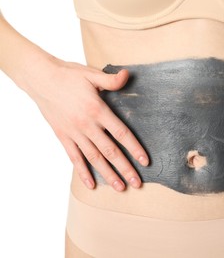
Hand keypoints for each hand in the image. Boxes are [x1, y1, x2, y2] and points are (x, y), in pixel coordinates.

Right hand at [28, 58, 148, 190]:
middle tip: (137, 183)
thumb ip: (111, 80)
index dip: (135, 148)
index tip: (145, 162)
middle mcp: (87, 125)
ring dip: (108, 174)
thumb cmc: (68, 75)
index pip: (121, 134)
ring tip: (120, 188)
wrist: (40, 78)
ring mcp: (74, 133)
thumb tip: (127, 75)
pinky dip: (82, 172)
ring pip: (94, 158)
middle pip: (110, 151)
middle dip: (125, 168)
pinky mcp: (63, 136)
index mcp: (97, 110)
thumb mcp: (92, 74)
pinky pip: (74, 158)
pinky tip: (91, 184)